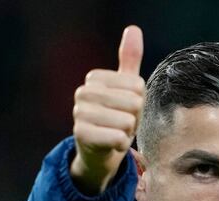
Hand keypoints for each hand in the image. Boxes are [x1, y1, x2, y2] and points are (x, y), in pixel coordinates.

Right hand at [70, 25, 143, 193]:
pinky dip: (120, 145)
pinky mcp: (81, 135)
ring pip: (128, 122)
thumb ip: (129, 60)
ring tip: (115, 133)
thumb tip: (134, 29)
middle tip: (121, 124)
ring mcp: (79, 113)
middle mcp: (83, 92)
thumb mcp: (125, 88)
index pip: (138, 87)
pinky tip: (110, 145)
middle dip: (134, 119)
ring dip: (127, 133)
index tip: (125, 110)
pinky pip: (118, 138)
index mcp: (95, 78)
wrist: (100, 152)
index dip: (139, 103)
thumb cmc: (115, 117)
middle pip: (134, 103)